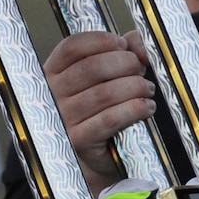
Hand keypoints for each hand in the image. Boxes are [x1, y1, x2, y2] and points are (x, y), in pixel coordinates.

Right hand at [43, 29, 153, 184]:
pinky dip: (134, 109)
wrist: (94, 157)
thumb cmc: (99, 110)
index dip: (101, 41)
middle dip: (124, 64)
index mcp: (51, 72)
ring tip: (147, 89)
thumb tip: (138, 43)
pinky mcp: (78, 140)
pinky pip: (110, 119)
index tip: (123, 44)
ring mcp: (62, 119)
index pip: (72, 47)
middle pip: (91, 68)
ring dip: (134, 87)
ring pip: (104, 93)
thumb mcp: (104, 78)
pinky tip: (147, 107)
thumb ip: (122, 51)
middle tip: (141, 70)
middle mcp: (51, 94)